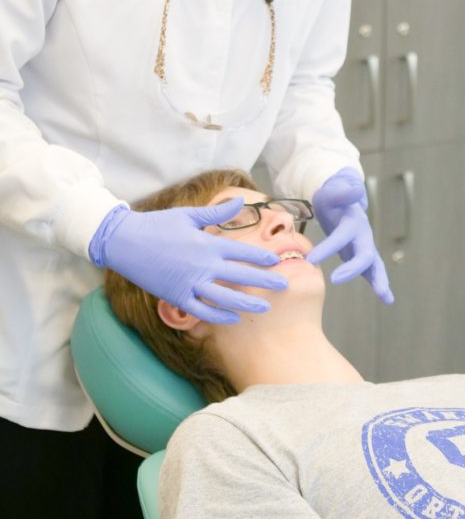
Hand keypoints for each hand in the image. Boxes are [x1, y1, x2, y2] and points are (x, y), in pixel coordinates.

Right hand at [89, 198, 287, 322]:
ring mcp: (189, 283)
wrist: (124, 242)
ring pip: (225, 298)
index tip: (278, 260)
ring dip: (247, 304)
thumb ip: (217, 213)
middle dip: (264, 281)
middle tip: (285, 285)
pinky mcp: (176, 297)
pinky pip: (202, 311)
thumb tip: (241, 201)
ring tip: (265, 308)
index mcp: (206, 243)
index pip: (242, 251)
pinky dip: (219, 316)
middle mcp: (202, 265)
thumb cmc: (157, 225)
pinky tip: (234, 318)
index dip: (262, 257)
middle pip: (240, 275)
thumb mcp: (188, 214)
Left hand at [306, 168, 392, 303]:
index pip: (342, 236)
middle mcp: (363, 235)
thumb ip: (342, 191)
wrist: (340, 199)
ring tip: (386, 297)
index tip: (311, 260)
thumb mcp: (332, 191)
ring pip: (374, 265)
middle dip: (353, 269)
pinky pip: (370, 271)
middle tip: (335, 279)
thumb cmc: (332, 197)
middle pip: (364, 254)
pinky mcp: (362, 254)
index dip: (328, 248)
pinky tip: (387, 299)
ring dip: (379, 280)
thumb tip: (355, 188)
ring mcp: (365, 245)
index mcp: (353, 221)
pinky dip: (378, 284)